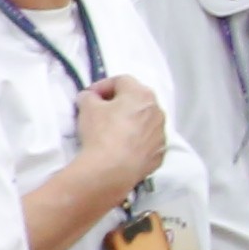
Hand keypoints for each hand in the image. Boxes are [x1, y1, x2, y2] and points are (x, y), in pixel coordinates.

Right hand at [71, 73, 172, 204]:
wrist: (112, 168)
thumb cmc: (101, 132)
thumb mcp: (87, 107)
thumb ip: (89, 97)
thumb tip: (90, 97)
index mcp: (142, 95)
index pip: (122, 81)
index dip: (103, 86)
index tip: (89, 96)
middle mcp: (158, 111)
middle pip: (137, 100)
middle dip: (118, 103)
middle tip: (100, 111)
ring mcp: (161, 133)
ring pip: (145, 121)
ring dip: (130, 122)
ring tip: (111, 131)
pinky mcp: (160, 152)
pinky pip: (147, 141)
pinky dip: (136, 141)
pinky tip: (121, 148)